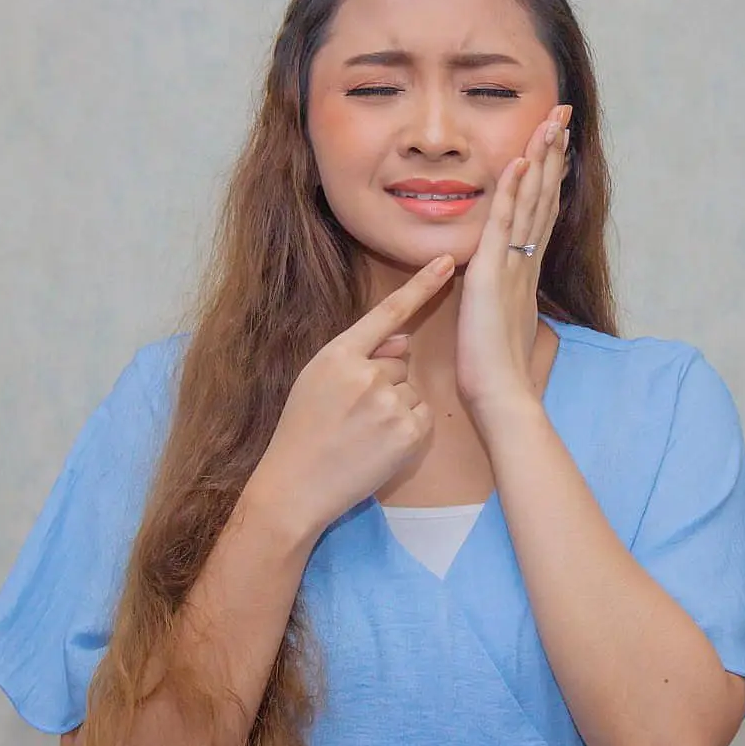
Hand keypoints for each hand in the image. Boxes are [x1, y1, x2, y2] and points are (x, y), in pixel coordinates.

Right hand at [254, 255, 456, 535]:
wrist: (296, 485)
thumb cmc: (302, 429)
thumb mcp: (316, 379)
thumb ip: (360, 354)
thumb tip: (404, 339)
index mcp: (339, 354)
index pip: (388, 311)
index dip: (422, 284)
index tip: (448, 260)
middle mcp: (368, 374)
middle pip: (399, 362)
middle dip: (383, 382)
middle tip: (352, 414)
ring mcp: (390, 404)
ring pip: (410, 389)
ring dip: (395, 406)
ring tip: (362, 432)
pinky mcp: (409, 433)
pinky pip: (422, 415)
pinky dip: (407, 429)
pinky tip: (379, 445)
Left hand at [456, 104, 571, 418]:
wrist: (501, 395)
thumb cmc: (497, 372)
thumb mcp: (500, 324)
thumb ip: (505, 301)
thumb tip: (505, 295)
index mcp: (523, 272)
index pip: (539, 213)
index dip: (549, 177)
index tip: (556, 145)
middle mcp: (524, 261)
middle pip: (542, 196)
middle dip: (552, 154)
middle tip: (561, 116)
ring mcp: (512, 264)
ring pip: (530, 201)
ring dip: (539, 159)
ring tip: (549, 123)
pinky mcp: (494, 273)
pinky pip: (505, 224)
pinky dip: (514, 191)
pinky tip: (521, 161)